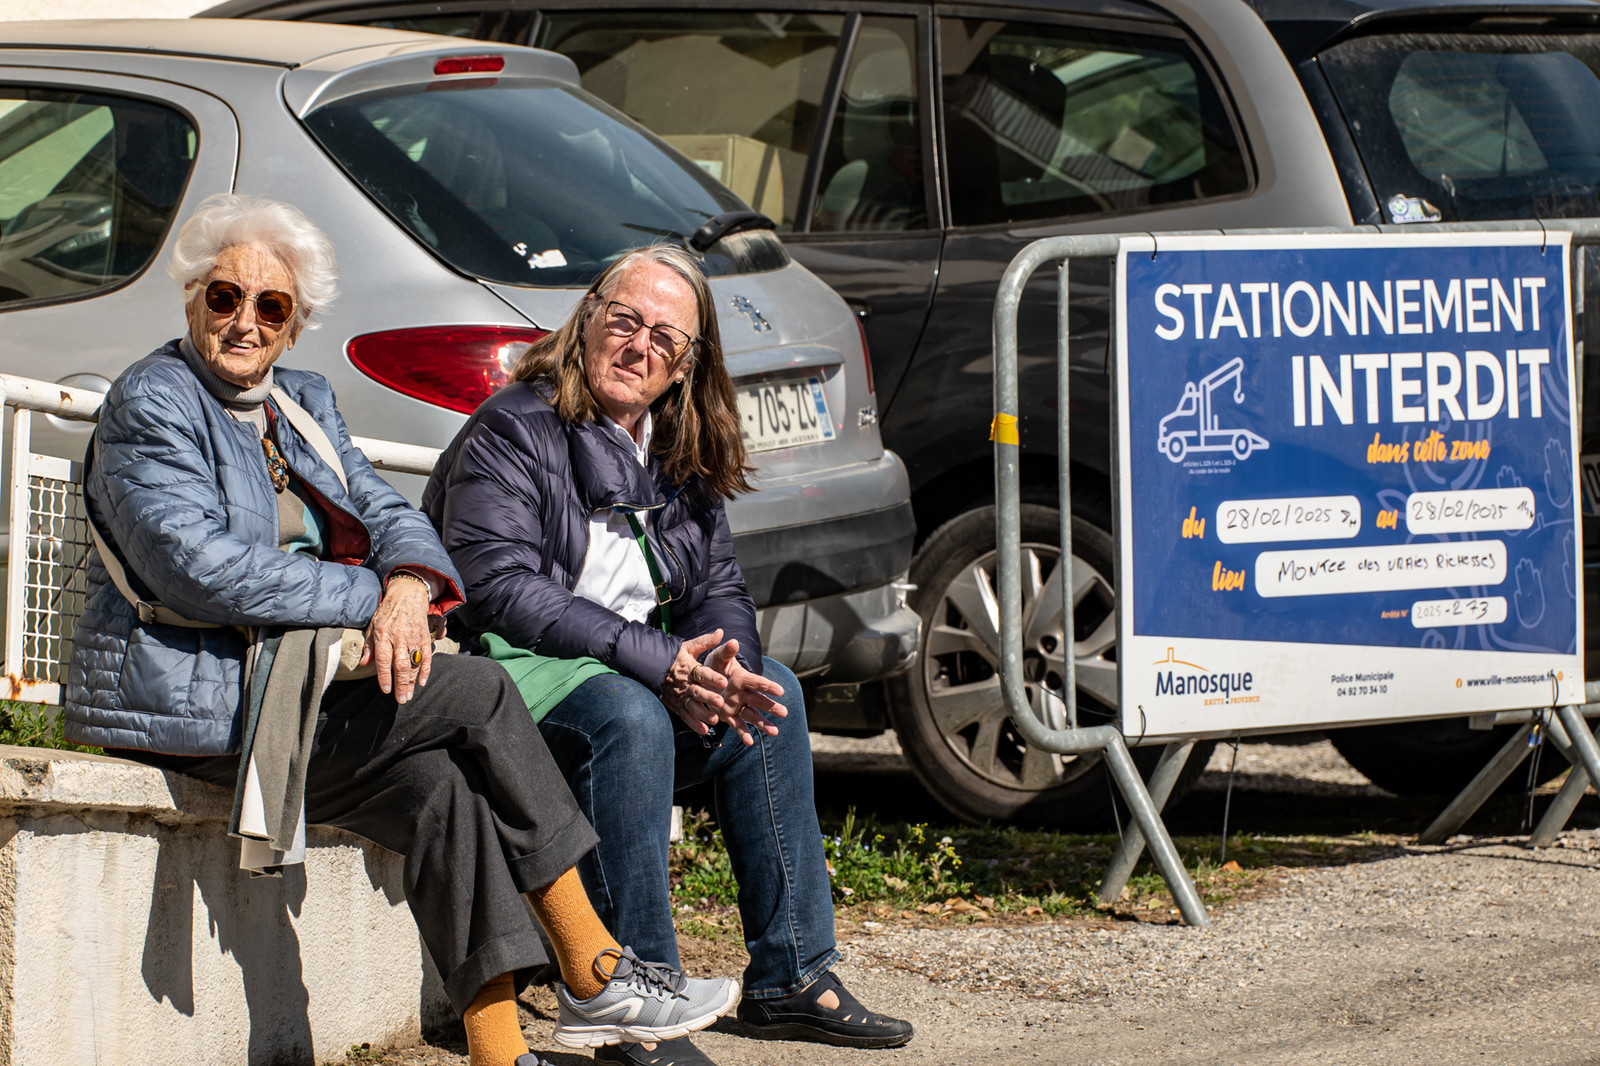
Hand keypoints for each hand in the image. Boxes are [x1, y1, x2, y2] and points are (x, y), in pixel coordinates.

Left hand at [361, 574, 432, 703]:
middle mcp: (398, 637)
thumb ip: (369, 646)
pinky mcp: (423, 636)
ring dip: (411, 680)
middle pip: (400, 664)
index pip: (382, 659)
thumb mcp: (372, 626)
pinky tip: (421, 681)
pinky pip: (426, 655)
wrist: (407, 595)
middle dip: (401, 684)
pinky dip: (425, 669)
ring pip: (413, 662)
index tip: (386, 690)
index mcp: (382, 634)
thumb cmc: (387, 612)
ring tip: (409, 695)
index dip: (384, 675)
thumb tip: (363, 664)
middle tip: (401, 699)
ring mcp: (412, 637)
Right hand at [662, 630, 727, 734]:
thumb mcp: (688, 646)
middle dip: (709, 697)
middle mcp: (685, 683)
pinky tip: (704, 730)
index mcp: (690, 668)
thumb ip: (705, 641)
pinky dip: (693, 724)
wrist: (651, 666)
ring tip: (714, 720)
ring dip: (703, 714)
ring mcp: (680, 696)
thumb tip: (721, 632)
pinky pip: (684, 716)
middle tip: (720, 702)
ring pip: (692, 706)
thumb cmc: (674, 656)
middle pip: (698, 692)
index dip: (712, 677)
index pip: (702, 673)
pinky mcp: (675, 705)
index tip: (724, 681)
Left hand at [705, 639, 785, 745]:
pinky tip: (750, 742)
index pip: (757, 682)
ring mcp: (737, 705)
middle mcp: (743, 693)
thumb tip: (734, 642)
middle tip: (785, 712)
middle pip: (759, 701)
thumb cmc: (714, 665)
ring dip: (763, 723)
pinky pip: (737, 726)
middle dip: (771, 706)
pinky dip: (743, 734)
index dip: (768, 686)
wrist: (705, 678)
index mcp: (742, 678)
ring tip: (775, 732)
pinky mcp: (729, 716)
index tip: (781, 691)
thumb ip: (726, 651)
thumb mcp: (718, 657)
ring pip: (752, 716)